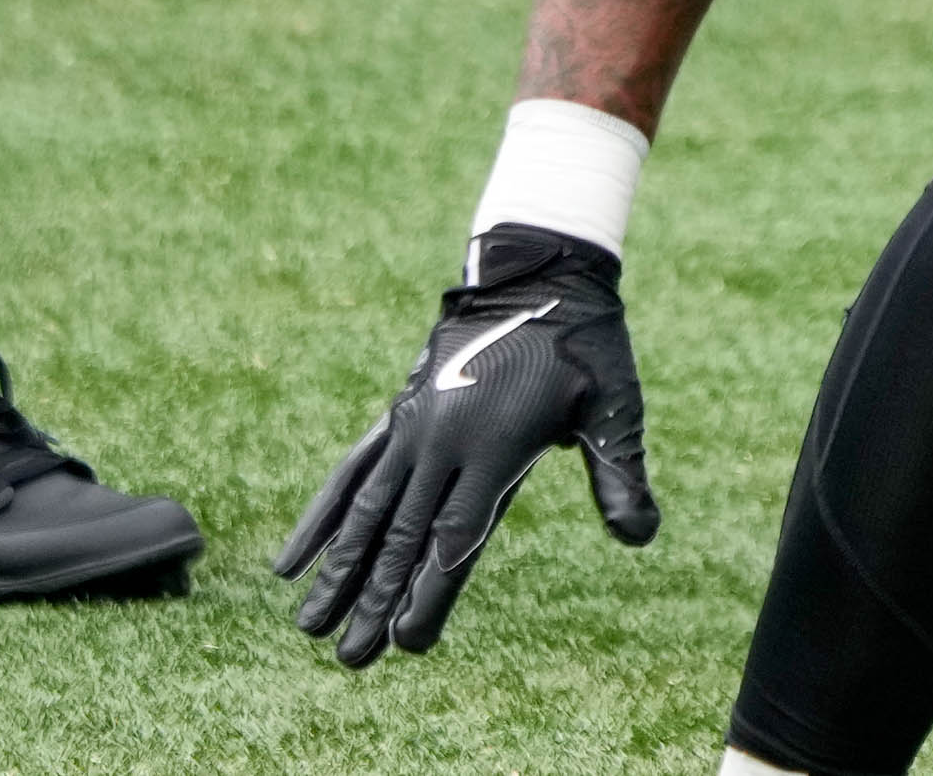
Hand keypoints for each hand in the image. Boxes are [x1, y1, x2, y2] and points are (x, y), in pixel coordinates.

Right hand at [277, 223, 655, 664]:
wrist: (536, 273)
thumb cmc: (585, 345)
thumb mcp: (613, 405)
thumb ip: (619, 473)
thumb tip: (642, 538)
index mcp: (495, 446)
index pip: (456, 537)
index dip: (430, 592)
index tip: (407, 642)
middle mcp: (443, 441)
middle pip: (403, 535)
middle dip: (374, 600)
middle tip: (350, 659)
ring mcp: (413, 427)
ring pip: (368, 511)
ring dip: (338, 570)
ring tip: (307, 625)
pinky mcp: (398, 414)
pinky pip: (351, 471)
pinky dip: (321, 516)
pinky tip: (290, 560)